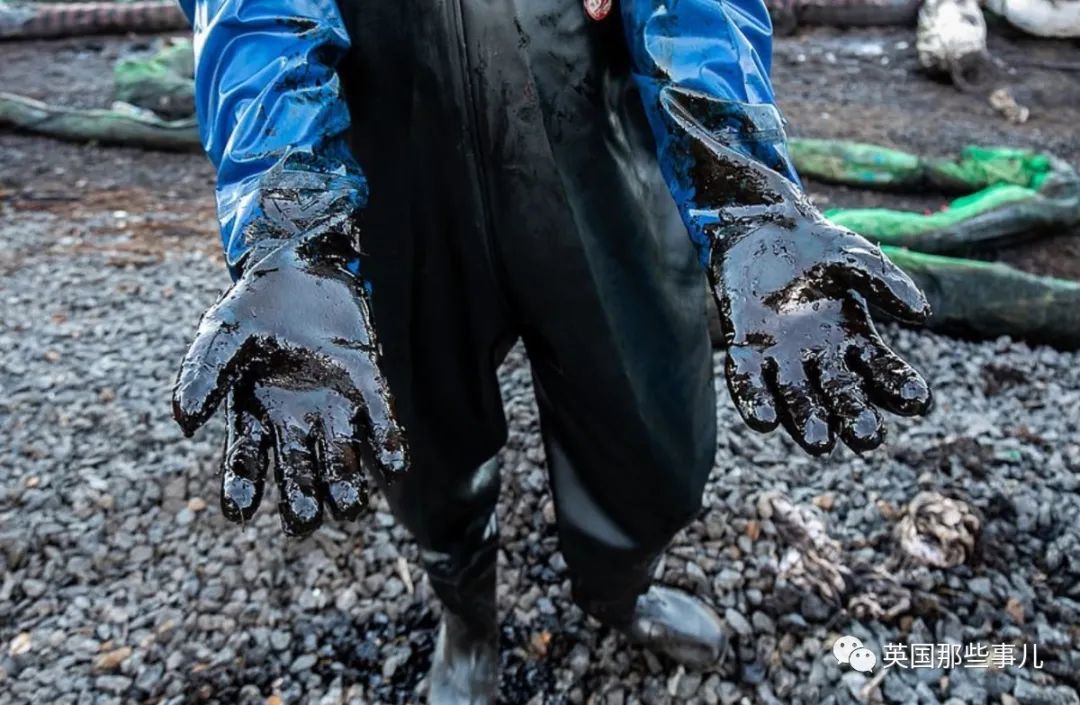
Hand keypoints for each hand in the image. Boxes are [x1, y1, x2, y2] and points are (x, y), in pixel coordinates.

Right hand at [172, 232, 407, 535]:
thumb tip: (185, 426)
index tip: (240, 512)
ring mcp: (334, 407)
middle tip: (304, 518)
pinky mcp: (368, 387)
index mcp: (254, 415)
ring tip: (349, 504)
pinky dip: (388, 446)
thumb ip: (202, 375)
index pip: (245, 464)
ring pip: (342, 462)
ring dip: (347, 486)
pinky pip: (381, 424)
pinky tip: (392, 465)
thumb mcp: (222, 334)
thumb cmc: (257, 305)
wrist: (302, 266)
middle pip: (299, 475)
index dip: (241, 489)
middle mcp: (294, 422)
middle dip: (302, 501)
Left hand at [710, 193, 932, 454]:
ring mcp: (781, 358)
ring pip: (796, 399)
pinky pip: (748, 381)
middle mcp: (821, 359)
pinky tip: (764, 421)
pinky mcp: (745, 349)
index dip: (900, 387)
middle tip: (867, 437)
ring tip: (819, 442)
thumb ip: (885, 281)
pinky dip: (755, 400)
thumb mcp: (854, 258)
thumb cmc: (815, 245)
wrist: (761, 228)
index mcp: (856, 340)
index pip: (883, 372)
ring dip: (807, 421)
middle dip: (855, 417)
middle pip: (842, 396)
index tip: (918, 401)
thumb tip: (923, 313)